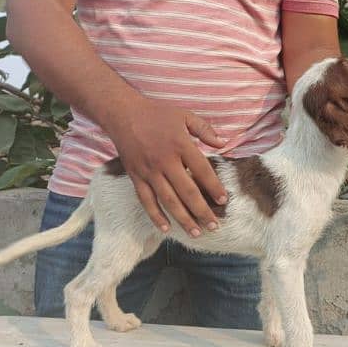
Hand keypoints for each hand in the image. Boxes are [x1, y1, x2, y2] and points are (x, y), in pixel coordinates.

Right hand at [106, 98, 228, 235]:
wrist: (123, 114)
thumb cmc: (157, 114)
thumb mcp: (184, 115)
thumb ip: (204, 129)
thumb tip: (223, 144)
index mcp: (180, 145)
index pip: (202, 171)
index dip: (214, 187)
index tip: (224, 200)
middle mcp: (165, 161)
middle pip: (187, 191)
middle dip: (202, 211)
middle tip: (215, 226)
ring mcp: (149, 171)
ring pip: (168, 201)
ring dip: (183, 219)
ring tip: (197, 233)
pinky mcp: (136, 177)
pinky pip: (146, 201)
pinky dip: (156, 216)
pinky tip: (167, 229)